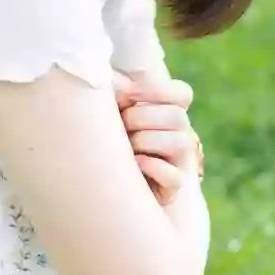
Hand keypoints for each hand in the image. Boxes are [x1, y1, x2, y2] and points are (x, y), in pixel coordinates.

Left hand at [112, 71, 203, 205]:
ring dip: (147, 140)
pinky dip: (153, 167)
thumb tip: (123, 84)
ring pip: (181, 142)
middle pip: (177, 116)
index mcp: (165, 112)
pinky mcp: (171, 189)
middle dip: (142, 117)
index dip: (159, 90)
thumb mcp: (107, 110)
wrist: (93, 181)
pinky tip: (134, 163)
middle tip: (121, 124)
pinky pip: (174, 177)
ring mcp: (177, 163)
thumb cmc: (101, 139)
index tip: (129, 94)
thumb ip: (116, 90)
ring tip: (126, 146)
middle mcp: (177, 135)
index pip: (182, 94)